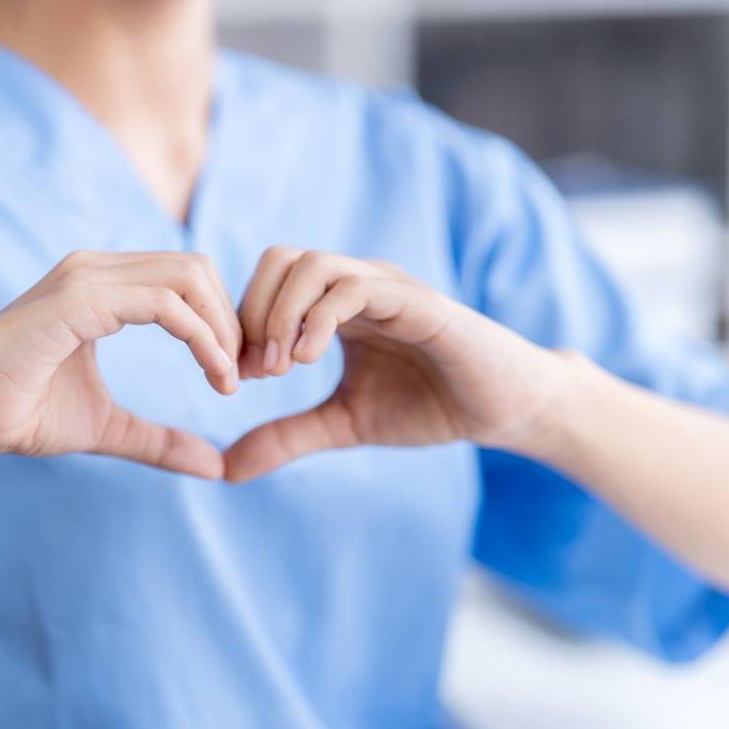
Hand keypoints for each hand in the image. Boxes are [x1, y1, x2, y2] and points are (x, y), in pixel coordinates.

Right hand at [0, 250, 239, 477]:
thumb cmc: (19, 415)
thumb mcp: (108, 428)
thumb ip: (159, 441)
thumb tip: (215, 467)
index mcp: (103, 287)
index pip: (187, 280)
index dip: (224, 322)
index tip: (238, 377)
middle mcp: (96, 270)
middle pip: (198, 269)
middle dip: (233, 320)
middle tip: (245, 377)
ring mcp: (86, 278)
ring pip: (189, 277)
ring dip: (223, 328)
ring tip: (231, 380)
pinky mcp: (80, 300)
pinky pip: (165, 304)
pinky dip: (201, 337)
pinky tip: (213, 374)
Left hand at [227, 249, 568, 481]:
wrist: (502, 409)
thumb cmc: (429, 406)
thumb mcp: (344, 423)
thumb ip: (287, 437)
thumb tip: (226, 469)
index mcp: (338, 304)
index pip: (269, 281)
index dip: (243, 324)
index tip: (238, 378)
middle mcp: (359, 283)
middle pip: (280, 259)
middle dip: (254, 313)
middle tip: (255, 372)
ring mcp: (387, 287)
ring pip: (312, 265)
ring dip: (281, 315)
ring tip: (279, 369)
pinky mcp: (416, 302)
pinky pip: (354, 288)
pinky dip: (318, 319)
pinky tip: (307, 360)